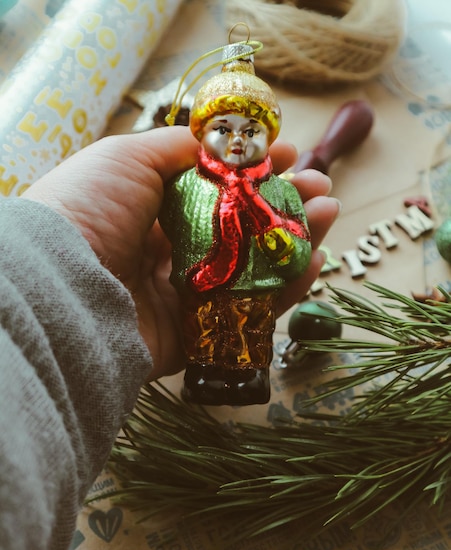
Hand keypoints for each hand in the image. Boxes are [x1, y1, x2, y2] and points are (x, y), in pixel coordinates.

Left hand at [23, 125, 338, 379]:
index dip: (253, 171)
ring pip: (252, 271)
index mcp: (151, 212)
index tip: (287, 152)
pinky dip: (286, 290)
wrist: (62, 286)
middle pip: (241, 229)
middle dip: (284, 204)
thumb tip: (218, 142)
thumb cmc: (89, 211)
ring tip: (329, 212)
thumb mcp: (128, 157)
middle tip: (320, 186)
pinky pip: (249, 314)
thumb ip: (177, 149)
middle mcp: (169, 254)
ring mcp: (183, 296)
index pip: (214, 190)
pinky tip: (313, 261)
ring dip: (295, 241)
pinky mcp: (195, 336)